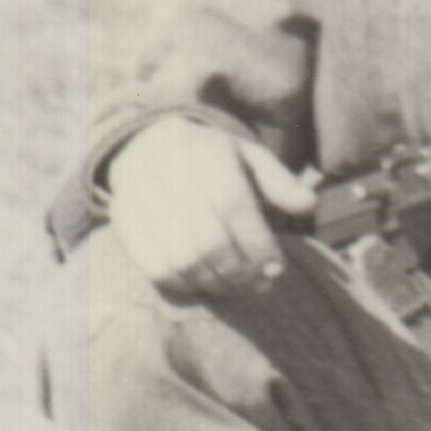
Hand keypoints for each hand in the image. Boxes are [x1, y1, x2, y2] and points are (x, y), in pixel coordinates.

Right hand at [106, 116, 314, 301]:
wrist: (148, 146)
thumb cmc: (211, 159)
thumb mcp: (248, 157)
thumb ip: (279, 182)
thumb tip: (307, 205)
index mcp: (205, 152)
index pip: (232, 205)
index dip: (257, 243)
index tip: (276, 267)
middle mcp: (168, 174)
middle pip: (207, 240)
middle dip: (240, 271)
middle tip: (260, 284)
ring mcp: (140, 199)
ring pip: (182, 261)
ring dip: (216, 283)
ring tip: (236, 285)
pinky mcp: (123, 222)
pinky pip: (155, 269)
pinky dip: (185, 285)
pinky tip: (205, 283)